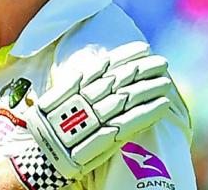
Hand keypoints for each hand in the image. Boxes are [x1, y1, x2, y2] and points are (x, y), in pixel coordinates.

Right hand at [6, 41, 171, 186]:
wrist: (41, 160)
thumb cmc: (48, 129)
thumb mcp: (51, 100)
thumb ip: (73, 83)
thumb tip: (100, 65)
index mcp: (71, 89)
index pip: (104, 67)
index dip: (125, 56)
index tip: (144, 48)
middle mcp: (82, 102)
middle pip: (118, 80)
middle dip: (142, 69)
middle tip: (162, 62)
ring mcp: (92, 121)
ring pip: (126, 99)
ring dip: (148, 88)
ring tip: (166, 81)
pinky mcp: (101, 142)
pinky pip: (129, 124)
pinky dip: (147, 113)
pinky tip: (162, 105)